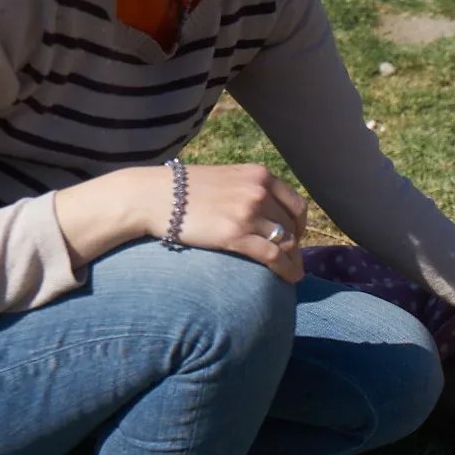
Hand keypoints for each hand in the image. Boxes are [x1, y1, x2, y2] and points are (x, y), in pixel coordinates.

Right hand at [55, 162, 307, 282]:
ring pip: (286, 242)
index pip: (296, 203)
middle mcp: (258, 191)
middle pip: (292, 225)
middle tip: (292, 258)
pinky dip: (286, 270)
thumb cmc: (185, 190)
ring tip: (294, 273)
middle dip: (296, 244)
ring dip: (293, 260)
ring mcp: (248, 213)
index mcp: (259, 175)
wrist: (154, 196)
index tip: (295, 236)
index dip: (299, 224)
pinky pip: (273, 256)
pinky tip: (289, 279)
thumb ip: (248, 189)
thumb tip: (265, 209)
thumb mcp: (225, 178)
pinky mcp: (235, 235)